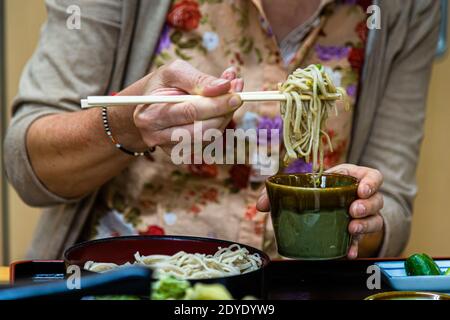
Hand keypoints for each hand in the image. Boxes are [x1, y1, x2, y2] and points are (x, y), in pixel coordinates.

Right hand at [123, 60, 243, 152]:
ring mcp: (168, 148)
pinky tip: (218, 111)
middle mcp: (156, 136)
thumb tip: (225, 86)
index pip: (190, 112)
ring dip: (223, 119)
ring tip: (228, 99)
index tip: (236, 95)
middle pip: (201, 130)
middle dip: (224, 112)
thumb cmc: (163, 85)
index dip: (216, 104)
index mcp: (151, 113)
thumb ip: (199, 78)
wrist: (149, 105)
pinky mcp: (180, 154)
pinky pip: (207, 143)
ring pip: (207, 138)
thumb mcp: (175, 72)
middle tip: (237, 95)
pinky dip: (218, 126)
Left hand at [256, 164, 384, 258]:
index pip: (373, 176)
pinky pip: (363, 240)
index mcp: (349, 178)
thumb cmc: (313, 190)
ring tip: (351, 229)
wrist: (320, 205)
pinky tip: (348, 252)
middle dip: (367, 206)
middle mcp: (360, 197)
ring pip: (375, 220)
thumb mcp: (299, 186)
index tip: (361, 190)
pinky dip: (356, 246)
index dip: (371, 182)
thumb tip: (260, 206)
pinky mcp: (356, 231)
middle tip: (352, 211)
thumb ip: (278, 192)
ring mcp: (361, 215)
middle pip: (377, 200)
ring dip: (365, 225)